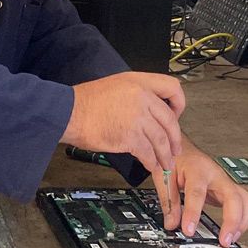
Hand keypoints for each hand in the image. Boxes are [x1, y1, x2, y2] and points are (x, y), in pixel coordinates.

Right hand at [62, 72, 184, 173]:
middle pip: (170, 120)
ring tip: (165, 163)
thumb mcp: (115, 85)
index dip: (179, 104)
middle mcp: (142, 97)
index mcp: (139, 81)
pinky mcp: (130, 136)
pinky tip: (151, 166)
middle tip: (175, 149)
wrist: (68, 112)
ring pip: (161, 139)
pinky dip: (151, 162)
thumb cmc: (85, 101)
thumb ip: (136, 94)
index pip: (172, 88)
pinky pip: (148, 152)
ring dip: (165, 154)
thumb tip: (148, 110)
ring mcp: (137, 117)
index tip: (176, 115)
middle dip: (175, 138)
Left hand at [152, 143, 247, 245]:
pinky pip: (244, 205)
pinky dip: (243, 220)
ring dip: (242, 222)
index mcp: (197, 170)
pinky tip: (234, 231)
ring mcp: (226, 183)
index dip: (193, 213)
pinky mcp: (230, 190)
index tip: (189, 230)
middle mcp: (216, 176)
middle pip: (233, 197)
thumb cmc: (177, 159)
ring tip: (231, 239)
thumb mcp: (165, 176)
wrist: (186, 150)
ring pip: (245, 201)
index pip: (197, 193)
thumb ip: (169, 201)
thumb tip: (171, 223)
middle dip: (232, 221)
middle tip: (223, 241)